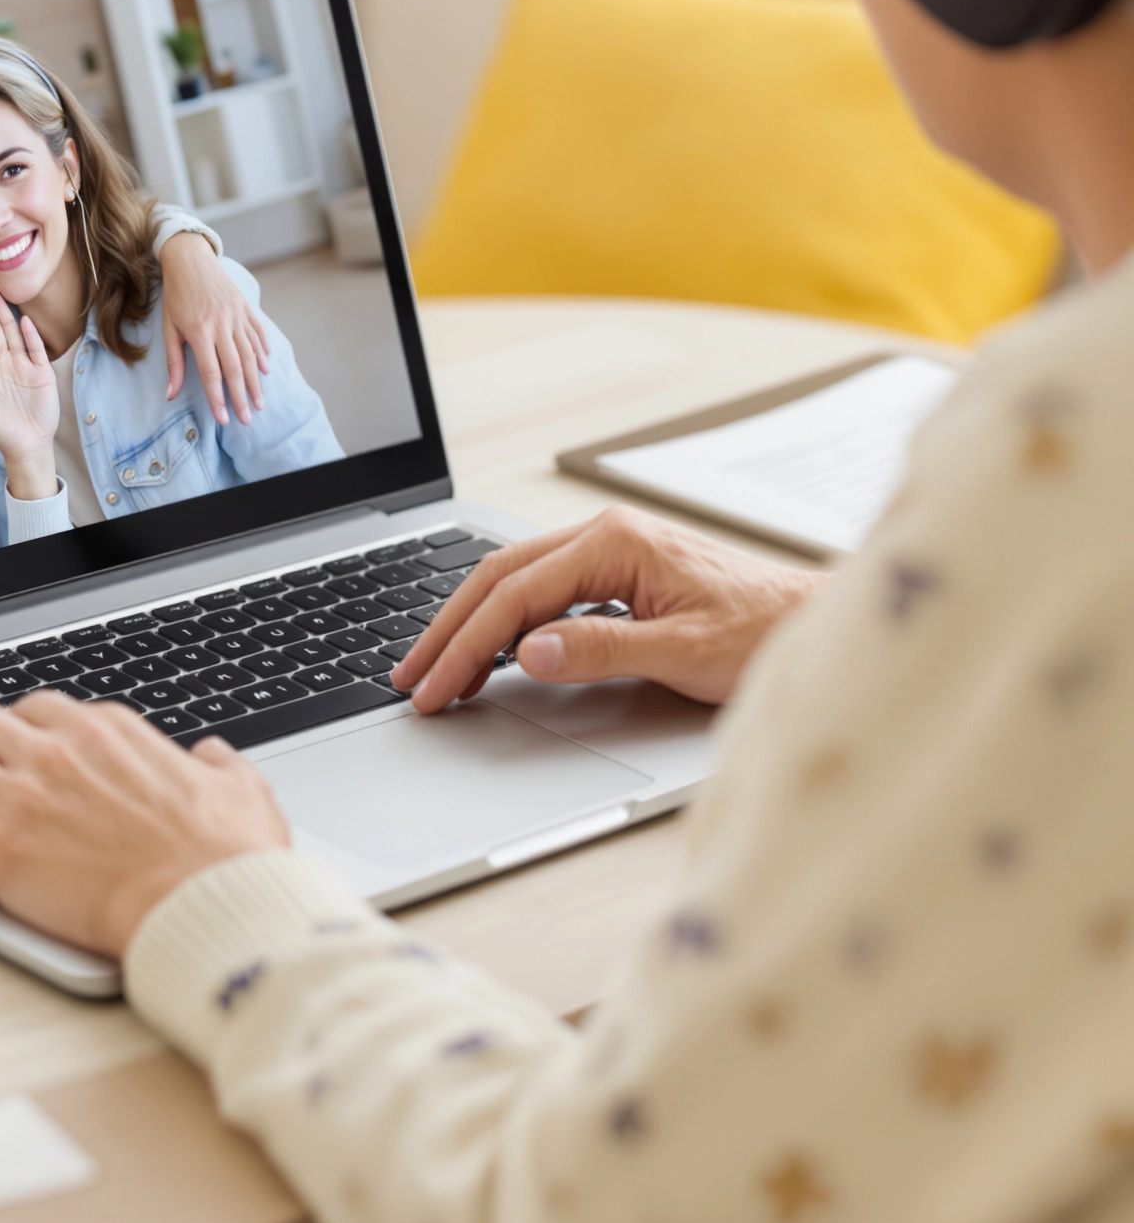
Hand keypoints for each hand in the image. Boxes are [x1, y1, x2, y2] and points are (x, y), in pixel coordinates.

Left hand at [0, 694, 290, 955]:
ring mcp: (20, 797)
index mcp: (107, 732)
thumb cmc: (224, 855)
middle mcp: (55, 751)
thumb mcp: (241, 788)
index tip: (7, 745)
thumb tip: (211, 757)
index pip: (40, 710)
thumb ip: (220, 765)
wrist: (203, 901)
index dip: (15, 728)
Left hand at [159, 232, 270, 425]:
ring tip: (259, 402)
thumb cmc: (176, 295)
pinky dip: (263, 353)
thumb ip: (173, 362)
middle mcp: (222, 325)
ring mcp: (237, 315)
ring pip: (251, 354)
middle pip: (236, 368)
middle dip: (242, 396)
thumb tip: (170, 394)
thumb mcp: (169, 328)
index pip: (212, 373)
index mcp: (199, 331)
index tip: (224, 419)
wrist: (190, 259)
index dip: (218, 398)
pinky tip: (266, 370)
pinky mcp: (246, 307)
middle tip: (247, 418)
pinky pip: (258, 334)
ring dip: (256, 381)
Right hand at [392, 505, 823, 712]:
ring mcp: (610, 548)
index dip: (466, 646)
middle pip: (499, 578)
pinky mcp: (617, 569)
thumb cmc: (761, 632)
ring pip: (515, 580)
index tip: (433, 687)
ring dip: (471, 624)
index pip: (514, 596)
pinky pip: (541, 588)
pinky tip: (490, 649)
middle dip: (448, 631)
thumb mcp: (682, 651)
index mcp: (614, 544)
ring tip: (436, 668)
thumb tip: (530, 652)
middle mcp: (605, 535)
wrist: (810, 620)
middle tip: (411, 679)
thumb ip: (601, 649)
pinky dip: (504, 620)